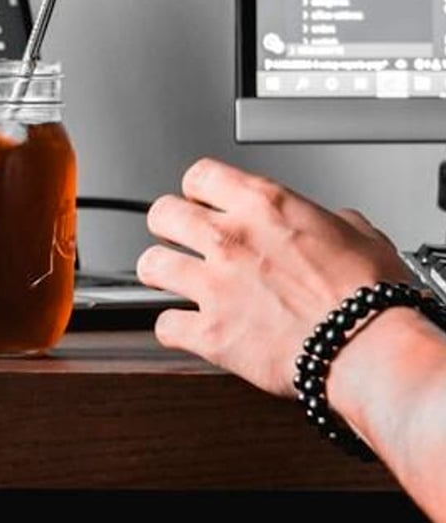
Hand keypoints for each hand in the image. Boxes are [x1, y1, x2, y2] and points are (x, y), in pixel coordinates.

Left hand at [136, 157, 411, 396]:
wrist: (368, 347)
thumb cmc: (370, 296)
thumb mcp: (360, 236)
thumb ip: (330, 222)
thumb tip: (331, 223)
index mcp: (264, 205)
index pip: (201, 176)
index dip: (198, 191)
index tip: (202, 202)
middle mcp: (230, 239)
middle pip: (163, 214)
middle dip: (167, 226)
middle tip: (177, 238)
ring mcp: (214, 285)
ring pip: (151, 264)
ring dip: (159, 273)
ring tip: (169, 279)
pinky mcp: (210, 332)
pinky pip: (165, 325)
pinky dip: (172, 329)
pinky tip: (184, 328)